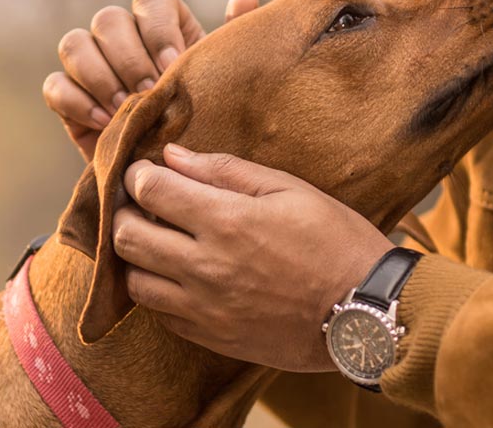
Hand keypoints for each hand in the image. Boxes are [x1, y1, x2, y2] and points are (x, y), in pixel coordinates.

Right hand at [45, 0, 259, 160]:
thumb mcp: (225, 81)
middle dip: (129, 58)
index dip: (158, 30)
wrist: (178, 172)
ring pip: (74, 44)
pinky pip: (55, 85)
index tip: (174, 66)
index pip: (150, 1)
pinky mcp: (67, 98)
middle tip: (148, 93)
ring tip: (122, 109)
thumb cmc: (207, 118)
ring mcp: (89, 66)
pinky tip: (103, 123)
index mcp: (162, 24)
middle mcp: (121, 37)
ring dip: (98, 75)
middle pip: (108, 20)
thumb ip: (234, 38)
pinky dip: (75, 101)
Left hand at [113, 144, 394, 372]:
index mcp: (226, 221)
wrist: (367, 313)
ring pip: (135, 281)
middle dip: (125, 212)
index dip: (138, 174)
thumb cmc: (337, 242)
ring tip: (159, 242)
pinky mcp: (213, 337)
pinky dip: (160, 293)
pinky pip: (162, 315)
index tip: (146, 171)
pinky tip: (181, 277)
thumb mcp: (290, 190)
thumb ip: (225, 170)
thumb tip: (172, 155)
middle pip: (126, 237)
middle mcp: (206, 267)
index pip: (149, 190)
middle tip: (142, 204)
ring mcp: (206, 308)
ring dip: (137, 257)